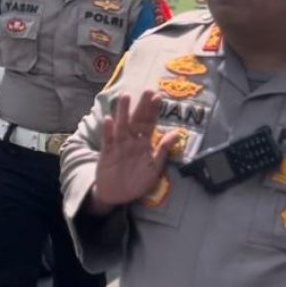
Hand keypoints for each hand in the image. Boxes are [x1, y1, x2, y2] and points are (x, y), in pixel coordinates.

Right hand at [94, 91, 180, 208]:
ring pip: (121, 125)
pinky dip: (108, 130)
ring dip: (123, 111)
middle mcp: (131, 140)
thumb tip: (178, 132)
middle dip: (142, 105)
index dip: (154, 110)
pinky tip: (108, 120)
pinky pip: (107, 140)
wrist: (117, 196)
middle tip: (147, 90)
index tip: (159, 96)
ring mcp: (118, 145)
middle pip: (137, 120)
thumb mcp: (154, 167)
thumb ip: (163, 149)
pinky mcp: (106, 153)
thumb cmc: (137, 181)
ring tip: (125, 97)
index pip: (150, 123)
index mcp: (144, 142)